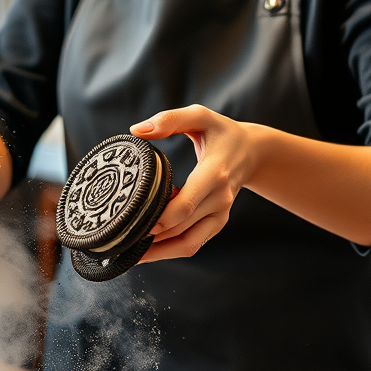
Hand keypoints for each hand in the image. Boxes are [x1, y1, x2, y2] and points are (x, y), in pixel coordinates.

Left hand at [130, 105, 256, 262]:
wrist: (252, 152)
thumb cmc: (221, 132)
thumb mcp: (200, 116)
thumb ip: (170, 119)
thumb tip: (137, 130)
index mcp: (214, 174)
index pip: (187, 204)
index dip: (161, 218)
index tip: (135, 222)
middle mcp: (219, 200)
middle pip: (181, 229)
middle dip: (150, 239)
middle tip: (118, 240)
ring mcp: (220, 215)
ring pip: (187, 244)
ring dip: (158, 252)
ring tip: (128, 254)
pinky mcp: (216, 224)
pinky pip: (192, 244)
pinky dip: (169, 250)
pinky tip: (146, 250)